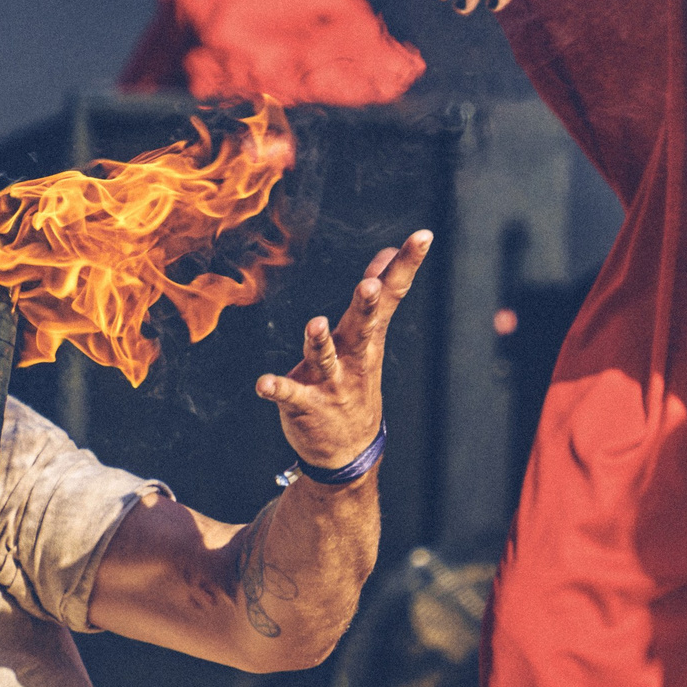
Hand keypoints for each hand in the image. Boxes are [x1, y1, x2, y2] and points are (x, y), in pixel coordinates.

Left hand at [258, 230, 431, 470]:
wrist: (348, 450)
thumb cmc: (355, 383)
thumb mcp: (368, 339)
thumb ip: (376, 297)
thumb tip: (387, 255)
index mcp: (367, 337)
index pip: (392, 296)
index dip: (406, 265)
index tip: (423, 236)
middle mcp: (353, 357)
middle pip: (363, 326)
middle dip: (367, 305)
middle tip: (371, 285)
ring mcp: (331, 383)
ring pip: (326, 358)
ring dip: (320, 341)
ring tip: (316, 323)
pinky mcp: (305, 404)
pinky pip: (290, 395)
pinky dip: (277, 388)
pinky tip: (262, 384)